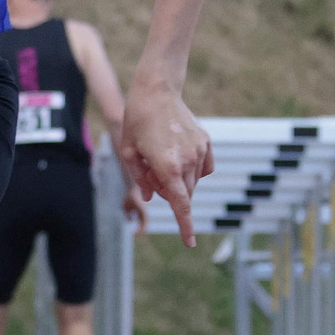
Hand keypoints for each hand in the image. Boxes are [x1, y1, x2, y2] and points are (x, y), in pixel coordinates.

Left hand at [119, 78, 212, 245]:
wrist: (156, 91)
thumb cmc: (136, 121)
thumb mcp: (128, 152)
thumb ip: (140, 179)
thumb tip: (151, 197)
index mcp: (167, 166)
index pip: (180, 204)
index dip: (184, 225)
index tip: (189, 243)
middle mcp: (187, 160)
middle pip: (183, 194)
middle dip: (168, 193)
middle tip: (151, 174)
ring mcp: (199, 150)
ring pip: (193, 182)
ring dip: (180, 181)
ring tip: (161, 159)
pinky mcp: (205, 142)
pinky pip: (204, 168)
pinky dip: (193, 171)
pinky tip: (180, 158)